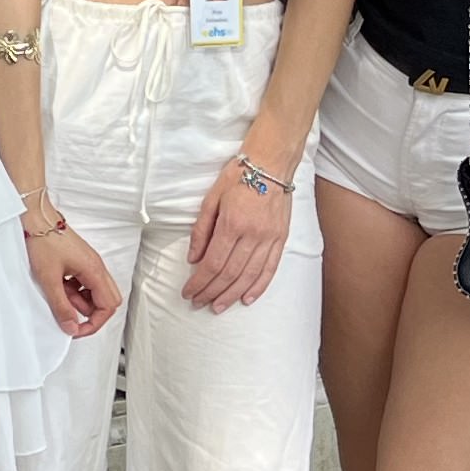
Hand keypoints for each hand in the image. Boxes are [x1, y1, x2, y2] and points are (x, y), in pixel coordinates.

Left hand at [23, 220, 118, 338]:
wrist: (34, 217)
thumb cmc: (43, 240)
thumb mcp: (49, 279)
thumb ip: (61, 306)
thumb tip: (71, 326)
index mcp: (94, 270)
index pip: (108, 306)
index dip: (94, 323)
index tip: (77, 330)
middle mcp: (96, 266)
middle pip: (107, 299)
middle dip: (90, 313)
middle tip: (71, 318)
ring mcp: (88, 263)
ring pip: (94, 291)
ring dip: (79, 301)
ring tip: (58, 297)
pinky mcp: (79, 260)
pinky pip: (83, 282)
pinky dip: (72, 290)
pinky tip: (57, 287)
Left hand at [180, 154, 293, 311]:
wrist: (270, 164)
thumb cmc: (237, 177)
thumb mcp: (211, 199)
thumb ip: (201, 230)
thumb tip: (193, 259)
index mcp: (232, 223)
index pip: (213, 263)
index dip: (200, 282)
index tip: (189, 292)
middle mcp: (253, 234)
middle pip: (230, 273)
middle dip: (212, 292)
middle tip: (199, 303)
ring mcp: (269, 238)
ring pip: (249, 275)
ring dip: (232, 294)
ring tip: (218, 306)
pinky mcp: (281, 239)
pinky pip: (270, 269)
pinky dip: (259, 286)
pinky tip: (247, 298)